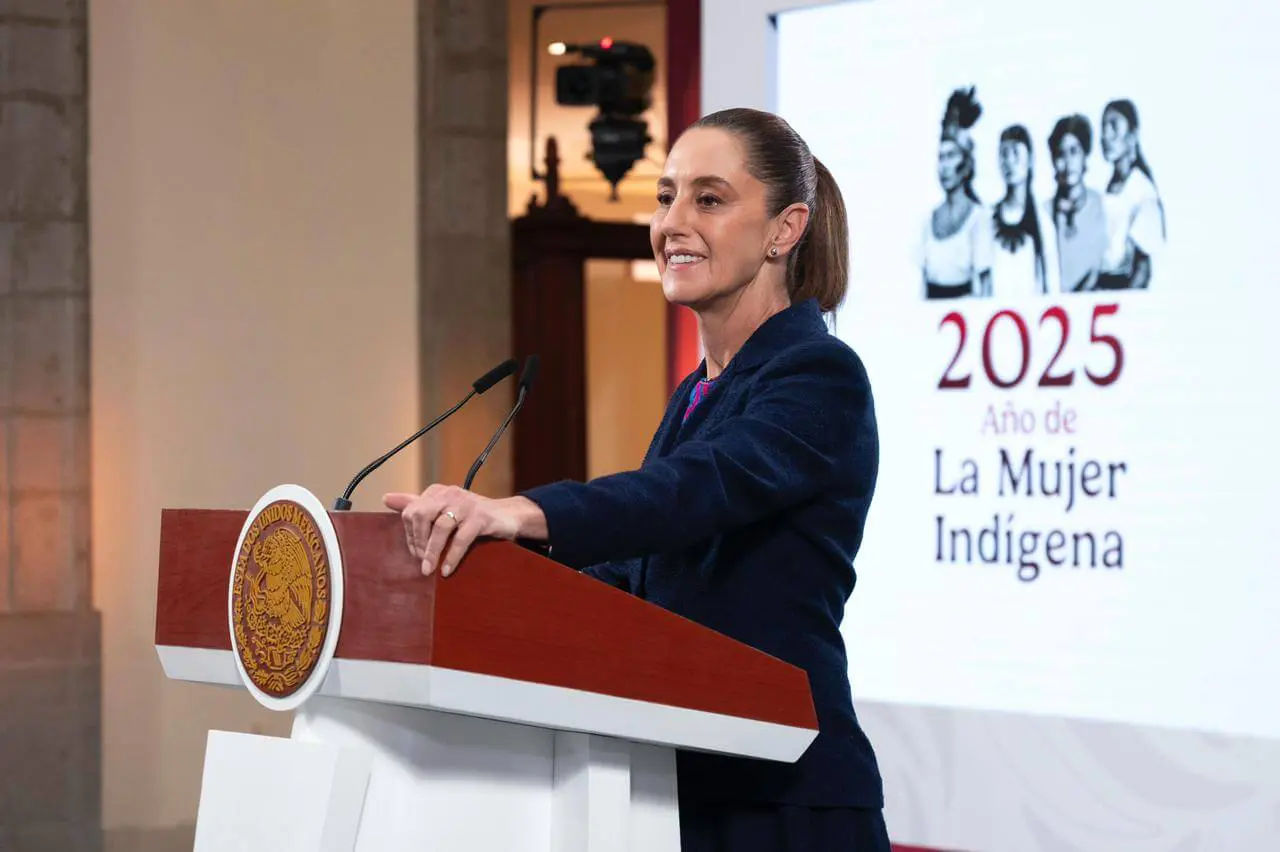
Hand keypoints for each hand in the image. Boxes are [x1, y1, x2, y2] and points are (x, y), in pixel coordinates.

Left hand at [382, 485, 544, 576]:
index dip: (410, 535)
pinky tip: (447, 570)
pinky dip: (452, 556)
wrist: (507, 516)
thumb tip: (385, 498)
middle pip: (422, 515)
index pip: (412, 512)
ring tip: (429, 570)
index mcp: (437, 492)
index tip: (415, 554)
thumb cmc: (470, 515)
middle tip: (421, 563)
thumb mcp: (442, 508)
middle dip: (418, 542)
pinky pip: (461, 538)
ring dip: (432, 552)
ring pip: (441, 527)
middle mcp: (450, 494)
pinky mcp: (481, 517)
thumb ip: (415, 504)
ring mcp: (466, 504)